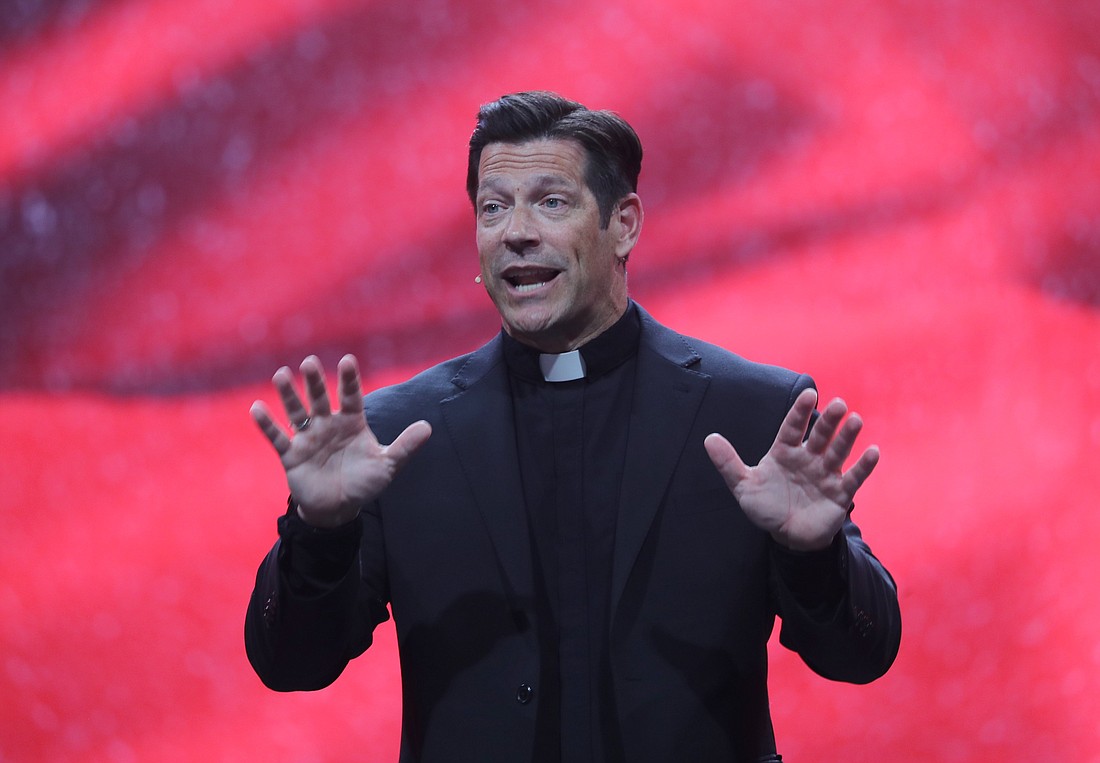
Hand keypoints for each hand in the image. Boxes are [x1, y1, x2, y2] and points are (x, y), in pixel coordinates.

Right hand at [250, 354, 431, 527]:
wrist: (338, 509)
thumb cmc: (363, 482)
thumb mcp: (387, 465)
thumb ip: (405, 446)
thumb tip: (428, 427)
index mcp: (352, 422)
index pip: (352, 396)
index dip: (349, 380)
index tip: (347, 360)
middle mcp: (328, 424)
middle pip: (320, 398)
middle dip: (315, 382)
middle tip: (309, 363)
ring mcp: (308, 437)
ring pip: (297, 412)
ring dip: (289, 395)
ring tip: (281, 375)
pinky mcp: (291, 455)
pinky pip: (277, 437)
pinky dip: (267, 424)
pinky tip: (257, 408)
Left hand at [704, 389, 878, 550]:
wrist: (786, 536)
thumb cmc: (766, 506)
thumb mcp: (743, 486)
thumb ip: (728, 463)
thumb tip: (709, 438)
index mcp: (784, 452)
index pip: (792, 428)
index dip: (800, 412)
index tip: (810, 394)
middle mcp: (807, 459)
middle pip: (819, 436)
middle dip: (829, 421)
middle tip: (839, 404)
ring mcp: (825, 474)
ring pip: (837, 452)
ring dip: (847, 437)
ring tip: (856, 419)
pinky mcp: (839, 493)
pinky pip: (853, 478)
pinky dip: (864, 466)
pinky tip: (873, 451)